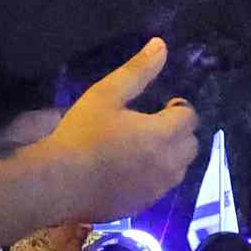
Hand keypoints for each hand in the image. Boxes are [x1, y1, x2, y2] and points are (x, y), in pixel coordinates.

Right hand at [27, 38, 200, 221]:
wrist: (59, 183)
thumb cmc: (81, 134)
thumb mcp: (106, 94)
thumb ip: (137, 71)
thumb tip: (161, 45)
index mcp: (163, 133)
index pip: (189, 117)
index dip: (177, 108)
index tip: (160, 107)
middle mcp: (168, 163)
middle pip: (191, 145)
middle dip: (179, 132)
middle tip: (152, 126)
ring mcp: (157, 188)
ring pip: (180, 169)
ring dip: (170, 156)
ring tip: (142, 149)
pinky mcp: (144, 206)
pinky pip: (162, 188)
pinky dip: (156, 177)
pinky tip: (130, 171)